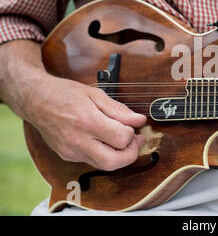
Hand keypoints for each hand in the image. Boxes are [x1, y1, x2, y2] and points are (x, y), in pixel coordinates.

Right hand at [24, 74, 147, 170]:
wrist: (35, 100)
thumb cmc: (65, 93)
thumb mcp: (96, 94)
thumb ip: (119, 110)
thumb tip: (139, 120)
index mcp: (87, 121)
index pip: (121, 139)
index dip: (133, 133)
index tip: (135, 125)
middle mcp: (77, 140)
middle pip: (113, 162)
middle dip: (131, 153)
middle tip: (136, 140)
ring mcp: (71, 151)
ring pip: (104, 165)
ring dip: (119, 156)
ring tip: (122, 140)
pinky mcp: (67, 156)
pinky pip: (92, 161)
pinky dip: (104, 154)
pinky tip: (105, 140)